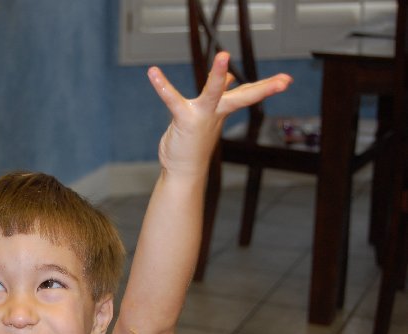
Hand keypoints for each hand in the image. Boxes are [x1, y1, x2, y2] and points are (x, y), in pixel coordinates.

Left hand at [147, 51, 291, 177]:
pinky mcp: (184, 119)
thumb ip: (219, 95)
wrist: (183, 171)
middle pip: (243, 97)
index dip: (266, 87)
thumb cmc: (194, 143)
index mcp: (222, 111)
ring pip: (213, 93)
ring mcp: (201, 116)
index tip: (286, 80)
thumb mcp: (209, 115)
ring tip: (223, 56)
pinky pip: (173, 99)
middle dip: (264, 88)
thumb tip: (229, 78)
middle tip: (285, 80)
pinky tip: (153, 73)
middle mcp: (215, 113)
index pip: (247, 94)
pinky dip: (163, 86)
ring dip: (218, 75)